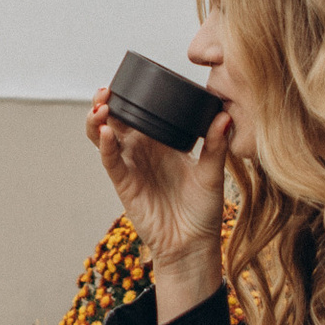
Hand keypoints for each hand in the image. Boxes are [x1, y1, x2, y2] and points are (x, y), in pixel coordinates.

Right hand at [86, 90, 227, 319]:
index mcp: (162, 142)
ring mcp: (131, 166)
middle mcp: (142, 150)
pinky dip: (105, 146)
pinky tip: (106, 133)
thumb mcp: (213, 173)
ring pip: (105, 137)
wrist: (193, 245)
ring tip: (101, 106)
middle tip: (107, 90)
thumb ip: (216, 145)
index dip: (130, 96)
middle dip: (107, 102)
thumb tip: (225, 116)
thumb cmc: (203, 211)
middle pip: (116, 120)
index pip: (140, 112)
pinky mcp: (125, 184)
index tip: (131, 79)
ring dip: (98, 120)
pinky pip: (111, 161)